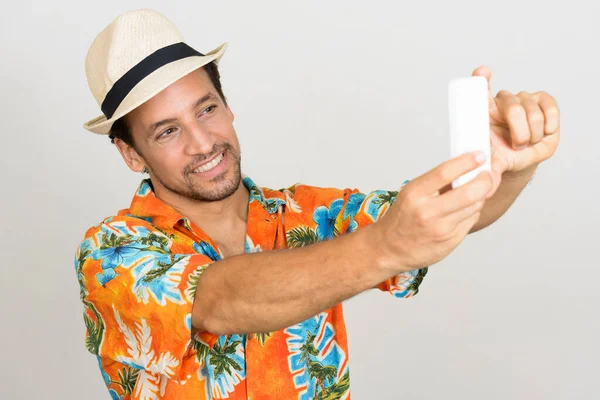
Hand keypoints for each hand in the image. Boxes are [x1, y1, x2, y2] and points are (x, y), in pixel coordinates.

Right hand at [375, 152, 492, 271]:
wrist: (389, 248)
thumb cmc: (401, 218)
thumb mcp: (411, 194)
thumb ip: (436, 182)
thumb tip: (465, 167)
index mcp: (415, 194)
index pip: (445, 172)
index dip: (467, 162)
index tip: (479, 156)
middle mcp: (427, 212)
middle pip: (469, 192)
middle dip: (485, 181)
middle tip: (486, 175)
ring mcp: (440, 229)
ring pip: (475, 207)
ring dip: (480, 197)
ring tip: (473, 192)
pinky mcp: (450, 241)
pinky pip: (471, 221)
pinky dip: (472, 212)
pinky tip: (463, 210)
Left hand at [472, 66, 560, 197]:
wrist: (516, 158)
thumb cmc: (498, 155)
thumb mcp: (490, 161)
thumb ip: (487, 168)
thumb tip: (484, 185)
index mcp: (483, 111)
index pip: (479, 90)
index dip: (480, 80)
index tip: (482, 73)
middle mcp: (502, 101)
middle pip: (512, 104)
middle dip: (518, 128)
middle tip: (518, 144)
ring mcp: (523, 100)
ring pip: (531, 109)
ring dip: (532, 131)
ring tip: (528, 142)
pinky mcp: (543, 102)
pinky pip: (550, 107)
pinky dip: (549, 122)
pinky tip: (544, 132)